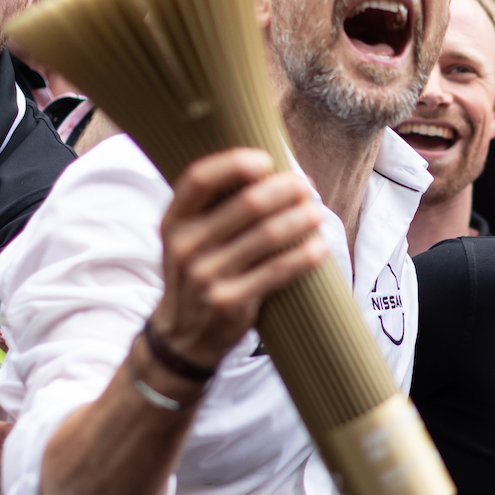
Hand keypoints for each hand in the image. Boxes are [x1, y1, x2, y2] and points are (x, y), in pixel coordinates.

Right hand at [152, 148, 327, 369]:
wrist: (183, 335)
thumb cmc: (199, 273)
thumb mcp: (189, 240)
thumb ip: (216, 209)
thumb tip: (273, 172)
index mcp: (173, 222)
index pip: (199, 179)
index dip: (233, 163)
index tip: (265, 159)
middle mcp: (184, 246)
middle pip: (245, 205)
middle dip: (284, 190)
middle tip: (305, 187)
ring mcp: (205, 276)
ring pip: (267, 236)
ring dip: (300, 219)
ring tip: (317, 212)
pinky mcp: (229, 301)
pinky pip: (277, 271)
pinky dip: (304, 256)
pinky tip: (320, 247)